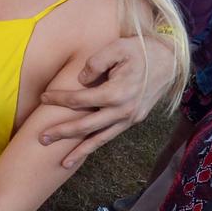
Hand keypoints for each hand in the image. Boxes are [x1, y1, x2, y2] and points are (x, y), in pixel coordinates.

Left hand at [37, 35, 174, 167]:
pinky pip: (111, 136)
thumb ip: (95, 62)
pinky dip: (97, 145)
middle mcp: (123, 111)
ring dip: (81, 151)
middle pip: (86, 127)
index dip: (59, 99)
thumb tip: (81, 81)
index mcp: (116, 93)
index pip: (79, 100)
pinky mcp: (134, 120)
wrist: (170, 61)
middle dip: (62, 133)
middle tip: (41, 139)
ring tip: (63, 163)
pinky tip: (85, 151)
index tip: (43, 97)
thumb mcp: (117, 47)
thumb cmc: (141, 50)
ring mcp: (130, 118)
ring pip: (101, 139)